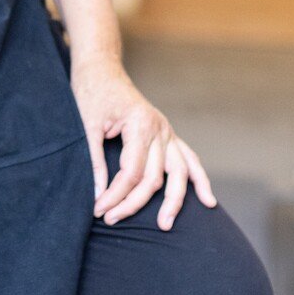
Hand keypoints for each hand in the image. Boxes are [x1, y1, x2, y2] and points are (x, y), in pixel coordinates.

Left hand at [69, 57, 216, 230]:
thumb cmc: (91, 93)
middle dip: (134, 203)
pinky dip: (199, 180)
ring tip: (165, 225)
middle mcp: (160, 129)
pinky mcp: (168, 134)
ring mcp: (168, 132)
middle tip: (112, 220)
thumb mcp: (85, 125)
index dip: (115, 195)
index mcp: (140, 124)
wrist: (101, 70)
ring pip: (179, 173)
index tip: (99, 210)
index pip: (132, 172)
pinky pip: (190, 160)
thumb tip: (97, 195)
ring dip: (174, 201)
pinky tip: (207, 201)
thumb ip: (94, 160)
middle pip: (154, 177)